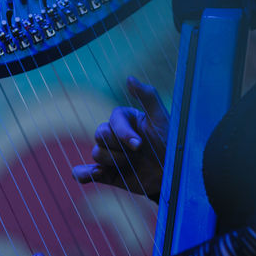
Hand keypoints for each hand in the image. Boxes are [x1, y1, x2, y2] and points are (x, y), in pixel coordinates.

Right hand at [72, 76, 169, 199]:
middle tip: (136, 154)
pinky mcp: (107, 175)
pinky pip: (85, 173)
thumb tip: (129, 79)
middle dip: (117, 146)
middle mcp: (116, 137)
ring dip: (112, 160)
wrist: (173, 177)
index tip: (139, 145)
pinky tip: (92, 175)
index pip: (113, 120)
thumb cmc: (171, 147)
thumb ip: (148, 97)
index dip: (123, 132)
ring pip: (96, 153)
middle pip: (100, 134)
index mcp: (127, 121)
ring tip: (130, 166)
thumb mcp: (162, 120)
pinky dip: (83, 174)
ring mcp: (111, 156)